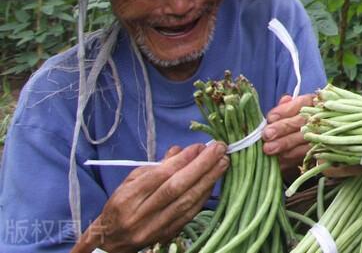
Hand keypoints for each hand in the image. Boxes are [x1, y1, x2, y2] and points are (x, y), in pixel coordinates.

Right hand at [74, 143, 227, 252]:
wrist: (112, 241)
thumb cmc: (122, 205)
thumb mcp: (131, 181)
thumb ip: (155, 166)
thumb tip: (181, 150)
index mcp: (128, 198)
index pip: (159, 177)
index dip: (182, 160)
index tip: (200, 146)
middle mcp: (140, 215)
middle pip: (175, 188)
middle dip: (201, 166)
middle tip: (220, 149)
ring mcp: (154, 228)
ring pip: (186, 202)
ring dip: (208, 180)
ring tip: (223, 163)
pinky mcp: (167, 235)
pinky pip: (190, 214)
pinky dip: (203, 197)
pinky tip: (214, 182)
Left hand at [262, 93, 314, 170]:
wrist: (315, 143)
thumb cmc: (297, 122)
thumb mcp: (293, 110)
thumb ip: (287, 107)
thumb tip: (285, 99)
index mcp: (312, 104)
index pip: (301, 103)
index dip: (285, 110)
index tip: (271, 118)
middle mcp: (318, 118)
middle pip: (301, 121)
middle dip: (282, 128)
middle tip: (267, 135)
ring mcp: (321, 135)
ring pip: (303, 139)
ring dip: (285, 144)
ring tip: (269, 149)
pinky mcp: (318, 152)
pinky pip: (305, 154)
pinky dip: (290, 158)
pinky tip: (278, 160)